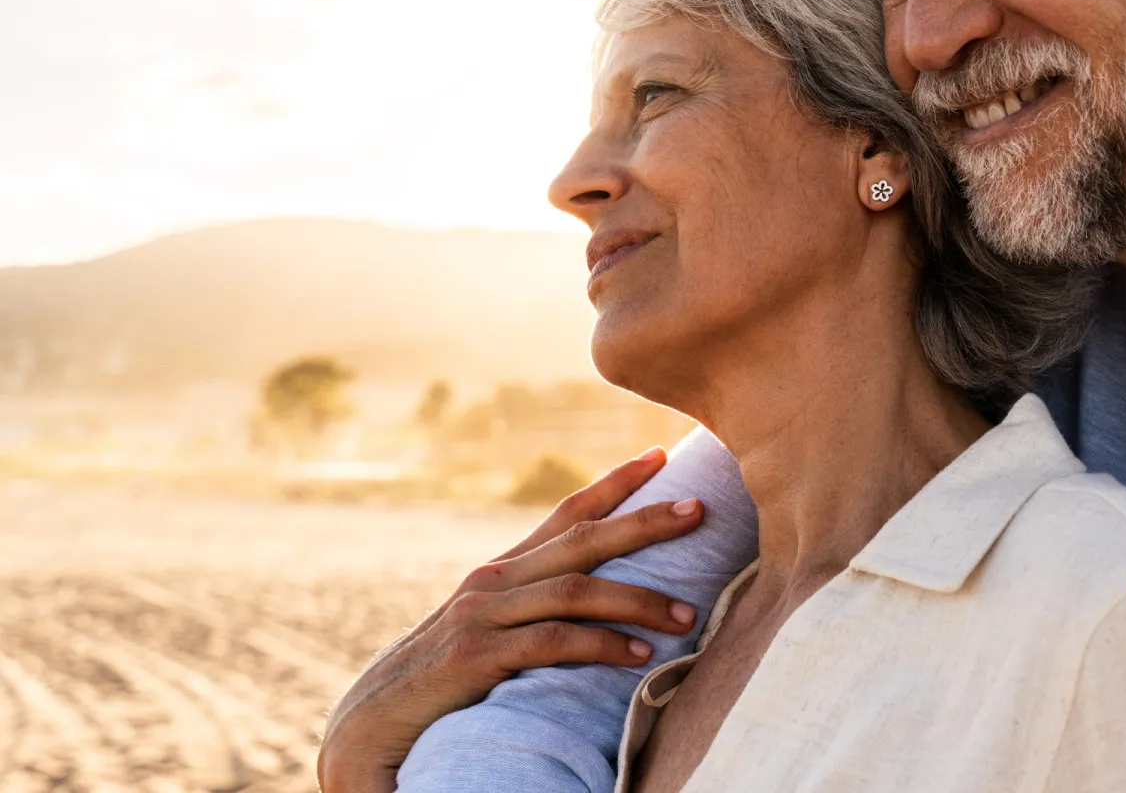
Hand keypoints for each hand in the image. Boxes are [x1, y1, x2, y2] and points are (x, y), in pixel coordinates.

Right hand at [317, 449, 704, 792]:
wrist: (366, 729)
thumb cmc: (437, 685)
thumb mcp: (487, 635)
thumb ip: (532, 613)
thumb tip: (594, 602)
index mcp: (500, 572)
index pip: (565, 514)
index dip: (614, 483)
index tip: (659, 455)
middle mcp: (492, 582)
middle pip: (583, 539)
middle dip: (645, 521)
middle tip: (699, 509)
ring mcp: (482, 616)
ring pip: (578, 590)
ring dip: (639, 600)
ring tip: (687, 615)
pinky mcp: (476, 657)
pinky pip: (553, 643)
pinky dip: (601, 646)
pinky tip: (638, 657)